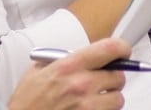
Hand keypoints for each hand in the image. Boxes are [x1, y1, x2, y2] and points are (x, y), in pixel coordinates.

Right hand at [9, 39, 128, 109]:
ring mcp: (87, 106)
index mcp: (69, 66)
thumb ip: (63, 59)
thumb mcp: (38, 70)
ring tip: (96, 99)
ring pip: (118, 98)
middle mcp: (82, 84)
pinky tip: (91, 109)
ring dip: (110, 98)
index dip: (122, 48)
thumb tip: (86, 55)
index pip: (110, 48)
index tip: (123, 51)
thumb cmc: (27, 101)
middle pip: (118, 75)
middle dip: (113, 77)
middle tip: (103, 80)